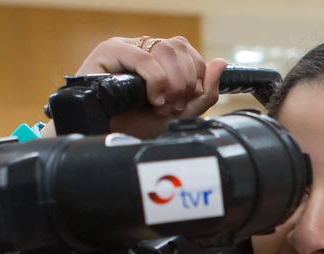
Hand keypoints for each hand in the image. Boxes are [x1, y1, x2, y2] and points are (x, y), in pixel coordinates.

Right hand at [70, 36, 226, 138]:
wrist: (102, 136)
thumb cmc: (134, 126)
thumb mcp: (178, 114)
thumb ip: (204, 94)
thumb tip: (220, 63)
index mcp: (159, 59)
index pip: (188, 52)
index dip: (195, 77)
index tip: (183, 103)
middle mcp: (143, 48)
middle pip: (180, 48)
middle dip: (184, 82)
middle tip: (171, 107)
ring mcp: (126, 46)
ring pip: (165, 49)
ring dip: (170, 83)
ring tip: (159, 104)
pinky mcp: (109, 51)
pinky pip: (144, 57)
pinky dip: (155, 81)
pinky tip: (151, 99)